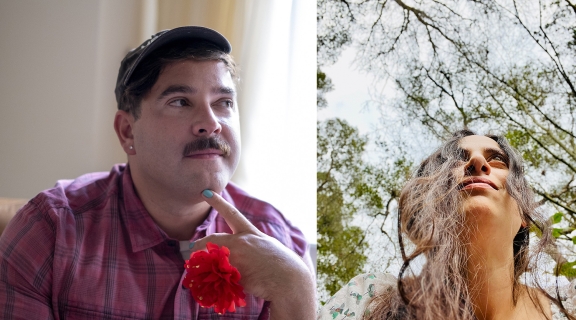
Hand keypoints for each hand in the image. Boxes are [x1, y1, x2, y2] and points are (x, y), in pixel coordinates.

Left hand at [191, 189, 315, 318]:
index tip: (206, 192)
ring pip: (213, 259)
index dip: (218, 202)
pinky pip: (218, 277)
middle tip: (192, 249)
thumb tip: (239, 251)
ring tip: (203, 273)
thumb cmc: (282, 266)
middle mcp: (242, 242)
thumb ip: (252, 246)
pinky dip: (215, 281)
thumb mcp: (268, 248)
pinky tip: (217, 287)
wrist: (289, 281)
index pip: (232, 214)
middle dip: (199, 243)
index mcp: (252, 234)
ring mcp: (237, 257)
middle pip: (214, 239)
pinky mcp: (233, 274)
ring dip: (206, 266)